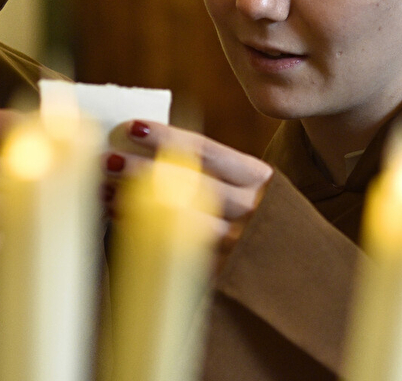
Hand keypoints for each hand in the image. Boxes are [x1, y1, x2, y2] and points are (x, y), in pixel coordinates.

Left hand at [102, 121, 273, 257]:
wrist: (299, 269)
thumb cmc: (260, 216)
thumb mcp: (250, 187)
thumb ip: (214, 172)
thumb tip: (149, 149)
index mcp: (260, 179)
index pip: (208, 151)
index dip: (168, 138)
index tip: (132, 127)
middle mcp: (253, 209)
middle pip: (190, 184)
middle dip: (144, 170)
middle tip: (106, 157)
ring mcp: (240, 244)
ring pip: (183, 220)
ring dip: (139, 204)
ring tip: (103, 190)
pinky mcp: (227, 273)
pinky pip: (180, 251)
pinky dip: (147, 234)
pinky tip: (119, 224)